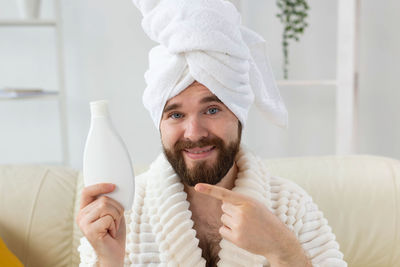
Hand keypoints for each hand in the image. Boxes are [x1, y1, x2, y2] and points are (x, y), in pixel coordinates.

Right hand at [76, 183, 125, 265]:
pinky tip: (110, 233)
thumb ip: (110, 201)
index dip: (100, 186)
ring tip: (112, 227)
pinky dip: (114, 225)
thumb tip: (114, 188)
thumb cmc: (114, 232)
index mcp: (85, 210)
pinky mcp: (90, 230)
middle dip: (116, 209)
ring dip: (116, 217)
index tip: (113, 186)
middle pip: (103, 199)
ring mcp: (84, 223)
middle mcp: (81, 216)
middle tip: (114, 222)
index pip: (87, 191)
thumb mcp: (113, 212)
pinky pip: (108, 218)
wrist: (114, 253)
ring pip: (106, 207)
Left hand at [194, 183, 310, 265]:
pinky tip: (242, 234)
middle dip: (231, 211)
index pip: (224, 194)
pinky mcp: (236, 238)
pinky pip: (222, 230)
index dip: (209, 189)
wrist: (278, 240)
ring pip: (223, 218)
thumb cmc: (265, 220)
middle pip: (223, 207)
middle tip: (246, 217)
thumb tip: (221, 202)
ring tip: (246, 226)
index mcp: (247, 201)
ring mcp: (239, 226)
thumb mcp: (256, 205)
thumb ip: (239, 202)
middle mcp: (241, 212)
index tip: (197, 186)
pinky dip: (229, 232)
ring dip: (231, 222)